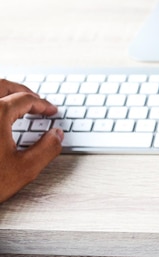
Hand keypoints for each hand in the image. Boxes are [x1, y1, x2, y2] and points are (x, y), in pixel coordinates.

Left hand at [0, 79, 63, 202]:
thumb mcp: (23, 169)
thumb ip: (47, 149)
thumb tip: (56, 135)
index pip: (25, 100)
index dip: (42, 105)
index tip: (50, 111)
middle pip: (2, 86)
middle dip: (22, 90)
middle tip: (35, 101)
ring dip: (3, 94)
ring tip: (14, 103)